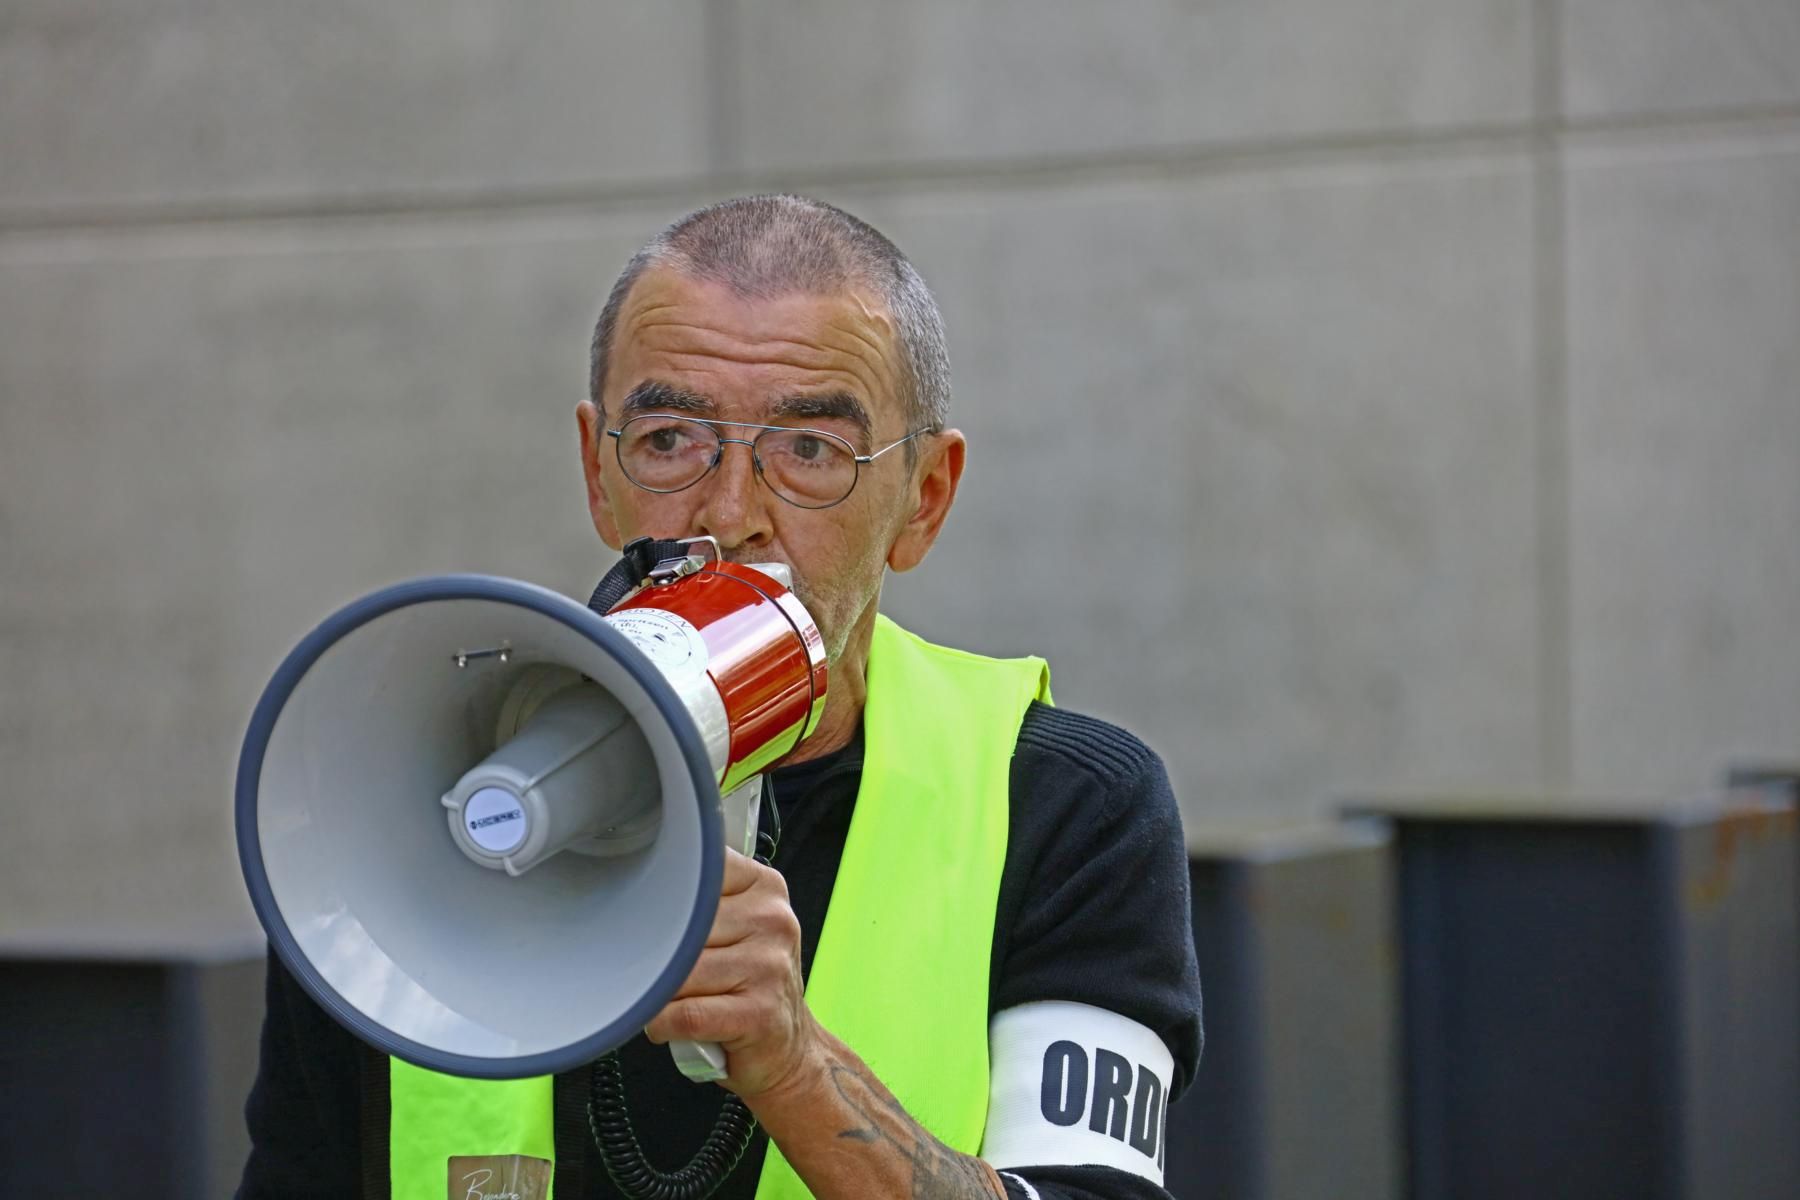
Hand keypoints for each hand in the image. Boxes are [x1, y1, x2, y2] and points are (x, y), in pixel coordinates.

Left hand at [645, 848, 823, 1098]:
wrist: (788, 1048)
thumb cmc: (749, 983)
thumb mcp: (737, 925)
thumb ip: (699, 901)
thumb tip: (637, 890)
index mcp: (764, 887)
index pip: (695, 873)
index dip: (662, 899)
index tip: (650, 914)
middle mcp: (772, 920)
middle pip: (680, 928)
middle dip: (658, 955)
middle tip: (658, 969)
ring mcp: (768, 966)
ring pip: (677, 972)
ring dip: (659, 994)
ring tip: (671, 998)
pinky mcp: (758, 1013)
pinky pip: (683, 1014)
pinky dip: (663, 1024)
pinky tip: (670, 1024)